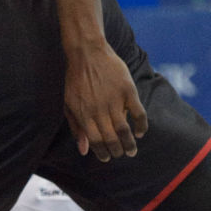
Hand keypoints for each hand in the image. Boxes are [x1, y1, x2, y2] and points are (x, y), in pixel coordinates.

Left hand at [64, 40, 146, 161]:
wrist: (87, 53)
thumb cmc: (75, 80)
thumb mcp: (69, 104)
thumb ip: (76, 128)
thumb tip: (84, 151)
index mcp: (84, 115)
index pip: (95, 142)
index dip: (102, 153)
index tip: (107, 158)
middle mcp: (99, 110)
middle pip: (111, 139)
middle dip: (117, 151)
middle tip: (122, 154)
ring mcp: (114, 101)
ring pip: (125, 131)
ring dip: (130, 144)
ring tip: (132, 150)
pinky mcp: (127, 91)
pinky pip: (138, 114)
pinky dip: (142, 126)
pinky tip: (140, 132)